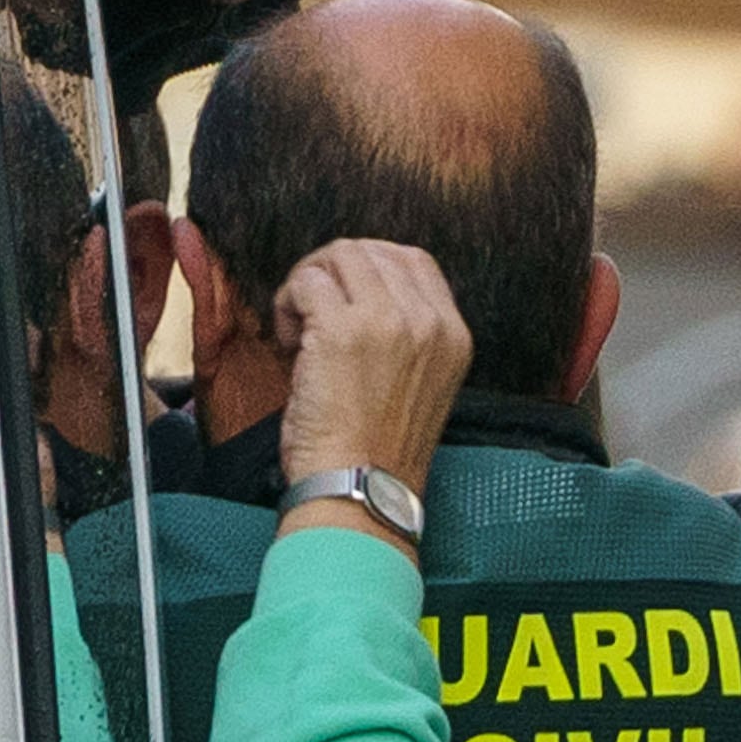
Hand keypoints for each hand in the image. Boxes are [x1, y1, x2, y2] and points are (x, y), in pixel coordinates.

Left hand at [270, 240, 472, 516]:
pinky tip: (289, 344)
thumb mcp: (419, 386)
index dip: (368, 269)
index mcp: (453, 334)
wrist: (360, 490)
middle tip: (311, 316)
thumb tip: (357, 294)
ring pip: (338, 256)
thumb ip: (405, 336)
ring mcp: (387, 320)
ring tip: (300, 330)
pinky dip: (288, 304)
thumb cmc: (376, 451)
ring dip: (308, 283)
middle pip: (371, 251)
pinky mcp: (342, 328)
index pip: (413, 261)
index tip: (343, 301)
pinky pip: (307, 282)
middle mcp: (427, 320)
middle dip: (332, 273)